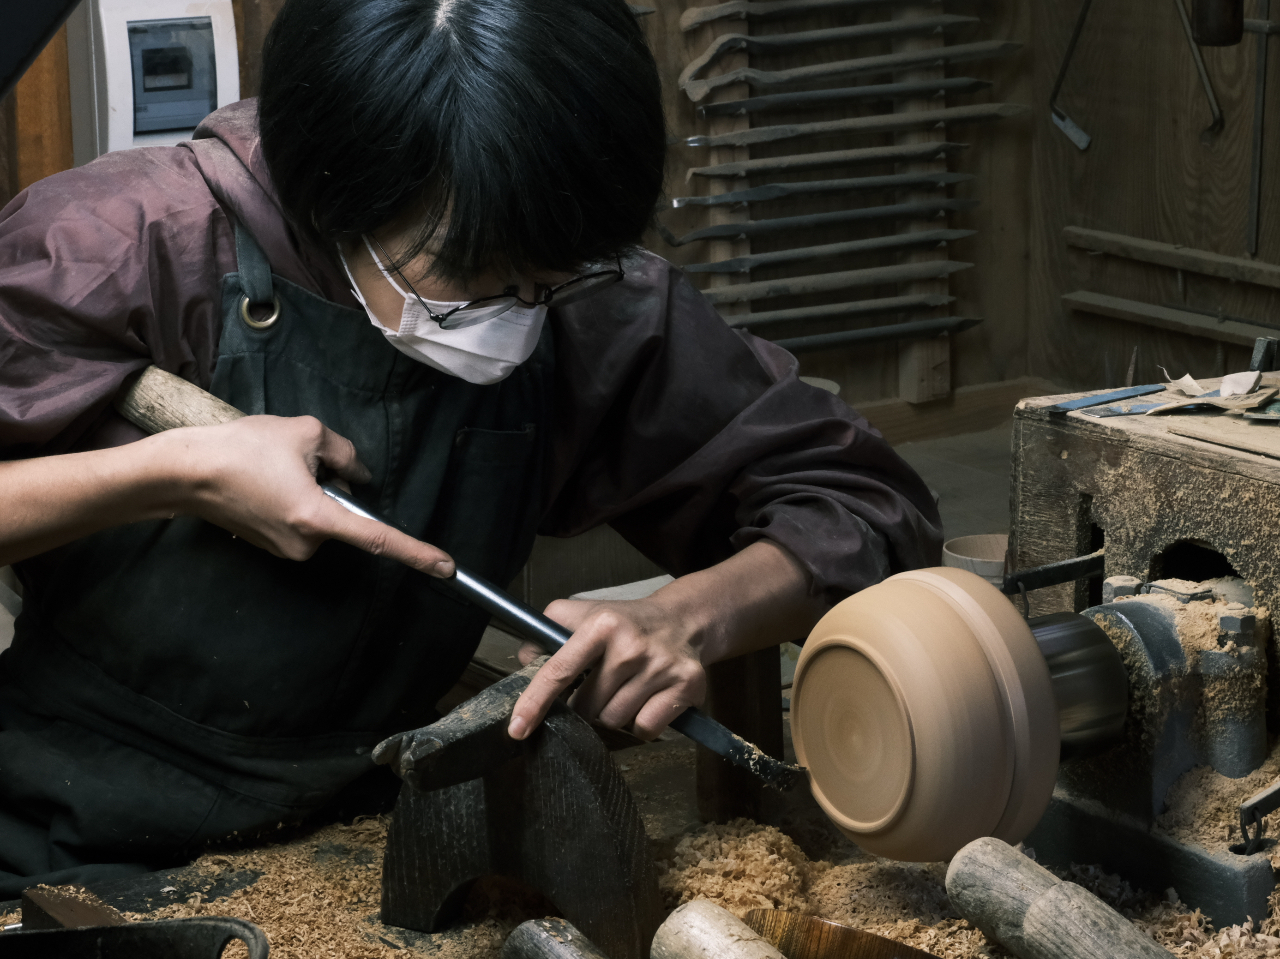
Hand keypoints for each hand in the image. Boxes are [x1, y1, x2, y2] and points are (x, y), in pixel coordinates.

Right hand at [166, 415, 454, 574]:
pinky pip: (303, 522)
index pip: (378, 539)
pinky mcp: (272, 547)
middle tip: (299, 460)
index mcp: (318, 518)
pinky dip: (297, 502)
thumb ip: (345, 453)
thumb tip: (359, 475)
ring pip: (323, 518)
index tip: (447, 569)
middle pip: (345, 516)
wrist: (185, 472)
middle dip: (335, 487)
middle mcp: (305, 544)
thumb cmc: (243, 448)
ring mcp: (287, 550)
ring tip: (274, 469)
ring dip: (313, 493)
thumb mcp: (304, 433)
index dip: (417, 553)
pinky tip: (267, 482)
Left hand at [507, 595, 707, 741]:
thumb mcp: (583, 615)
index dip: (534, 702)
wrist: (683, 620)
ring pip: (614, 721)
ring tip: (624, 690)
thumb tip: (524, 664)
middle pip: (586, 707)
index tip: (517, 729)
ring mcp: (661, 666)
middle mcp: (631, 645)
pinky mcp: (687, 685)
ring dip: (612, 714)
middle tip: (599, 685)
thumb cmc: (624, 623)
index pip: (559, 671)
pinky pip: (644, 729)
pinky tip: (646, 700)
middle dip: (584, 705)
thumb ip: (546, 634)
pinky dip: (640, 724)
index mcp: (601, 625)